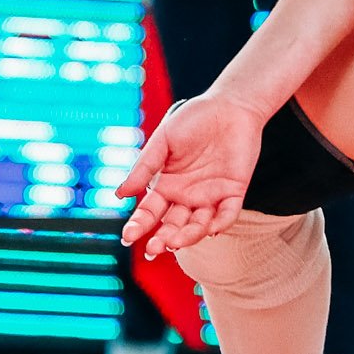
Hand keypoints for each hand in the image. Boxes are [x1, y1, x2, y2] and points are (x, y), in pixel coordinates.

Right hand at [115, 93, 265, 258]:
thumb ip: (144, 167)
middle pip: (172, 225)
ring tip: (175, 242)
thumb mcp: (163, 140)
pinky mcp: (234, 192)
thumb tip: (120, 194)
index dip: (139, 225)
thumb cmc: (193, 119)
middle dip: (162, 239)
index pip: (149, 212)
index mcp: (166, 185)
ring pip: (198, 225)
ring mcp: (210, 196)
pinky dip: (220, 223)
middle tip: (153, 249)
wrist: (230, 105)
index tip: (128, 236)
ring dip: (188, 236)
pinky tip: (210, 229)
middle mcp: (186, 196)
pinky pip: (227, 214)